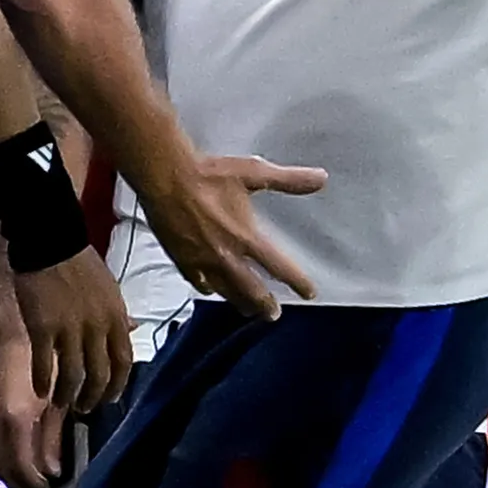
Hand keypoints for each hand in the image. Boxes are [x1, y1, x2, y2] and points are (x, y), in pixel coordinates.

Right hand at [0, 330, 73, 487]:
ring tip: (22, 477)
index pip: (20, 466)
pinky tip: (5, 458)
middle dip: (18, 481)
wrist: (18, 334)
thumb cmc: (47, 363)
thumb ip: (52, 439)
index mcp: (15, 419)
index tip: (49, 486)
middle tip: (37, 487)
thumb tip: (52, 470)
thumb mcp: (58, 402)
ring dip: (2, 471)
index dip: (33, 482)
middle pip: (0, 466)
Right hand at [10, 247, 131, 414]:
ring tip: (62, 403)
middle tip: (85, 408)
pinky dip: (43, 381)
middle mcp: (97, 328)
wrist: (49, 242)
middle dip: (93, 397)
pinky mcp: (43, 328)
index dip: (117, 385)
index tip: (110, 398)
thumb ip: (117, 315)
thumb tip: (132, 330)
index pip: (123, 361)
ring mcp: (70, 330)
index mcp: (116, 317)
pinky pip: (45, 364)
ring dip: (68, 395)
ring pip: (73, 375)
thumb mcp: (109, 289)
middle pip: (99, 374)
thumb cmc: (79, 264)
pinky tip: (41, 390)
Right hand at [137, 153, 326, 318]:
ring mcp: (203, 261)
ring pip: (226, 292)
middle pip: (252, 292)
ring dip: (241, 302)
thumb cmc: (208, 174)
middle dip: (265, 306)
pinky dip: (209, 288)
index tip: (309, 293)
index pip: (280, 268)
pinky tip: (211, 289)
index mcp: (246, 238)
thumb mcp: (254, 173)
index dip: (298, 283)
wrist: (166, 177)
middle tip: (273, 314)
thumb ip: (289, 180)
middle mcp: (226, 256)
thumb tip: (321, 178)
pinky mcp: (182, 260)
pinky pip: (199, 282)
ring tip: (248, 309)